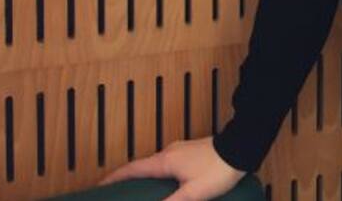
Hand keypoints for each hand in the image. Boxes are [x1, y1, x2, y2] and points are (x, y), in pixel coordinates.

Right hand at [98, 136, 245, 200]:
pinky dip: (160, 175)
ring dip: (145, 178)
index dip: (114, 178)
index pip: (132, 169)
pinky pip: (168, 165)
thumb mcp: (193, 193)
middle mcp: (169, 152)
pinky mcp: (191, 153)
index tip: (99, 186)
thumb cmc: (218, 170)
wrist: (241, 147)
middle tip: (118, 193)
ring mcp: (181, 151)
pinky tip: (166, 186)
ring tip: (139, 193)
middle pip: (141, 166)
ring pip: (156, 165)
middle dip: (128, 179)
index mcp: (165, 160)